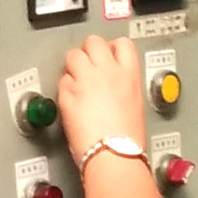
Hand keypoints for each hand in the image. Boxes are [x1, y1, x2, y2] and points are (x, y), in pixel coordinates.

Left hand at [58, 34, 144, 163]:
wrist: (114, 155)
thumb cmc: (127, 141)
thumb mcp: (135, 106)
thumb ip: (123, 87)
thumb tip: (113, 86)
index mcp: (129, 75)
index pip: (122, 44)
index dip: (111, 47)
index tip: (107, 54)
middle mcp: (108, 72)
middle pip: (93, 42)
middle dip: (88, 52)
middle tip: (86, 67)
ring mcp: (86, 81)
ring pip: (73, 55)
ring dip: (72, 66)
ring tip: (75, 82)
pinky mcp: (68, 95)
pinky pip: (61, 81)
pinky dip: (64, 88)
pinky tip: (70, 101)